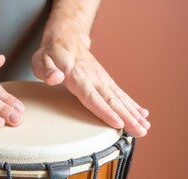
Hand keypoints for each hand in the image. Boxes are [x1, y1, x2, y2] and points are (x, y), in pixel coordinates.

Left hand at [32, 34, 149, 136]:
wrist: (67, 38)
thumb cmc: (52, 53)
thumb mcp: (41, 59)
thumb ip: (47, 70)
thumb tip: (55, 78)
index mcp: (78, 76)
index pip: (93, 97)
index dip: (105, 111)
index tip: (118, 123)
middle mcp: (95, 79)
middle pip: (112, 101)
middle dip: (127, 118)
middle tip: (141, 131)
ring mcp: (103, 80)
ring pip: (120, 99)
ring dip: (134, 114)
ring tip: (145, 127)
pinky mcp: (107, 82)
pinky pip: (122, 95)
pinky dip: (133, 105)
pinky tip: (142, 114)